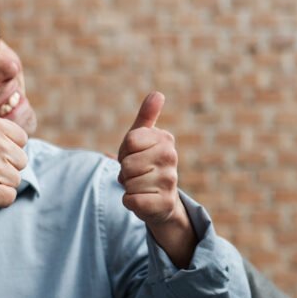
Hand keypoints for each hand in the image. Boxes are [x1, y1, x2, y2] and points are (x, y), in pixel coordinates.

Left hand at [118, 93, 196, 268]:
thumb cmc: (146, 165)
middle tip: (137, 174)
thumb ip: (146, 117)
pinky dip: (130, 202)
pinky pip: (131, 200)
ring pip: (128, 182)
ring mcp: (170, 181)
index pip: (129, 141)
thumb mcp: (142, 140)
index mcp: (165, 138)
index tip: (134, 156)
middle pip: (127, 163)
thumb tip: (157, 94)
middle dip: (125, 171)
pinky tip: (142, 200)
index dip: (125, 152)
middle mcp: (171, 157)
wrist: (161, 200)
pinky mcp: (165, 203)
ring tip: (141, 186)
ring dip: (128, 187)